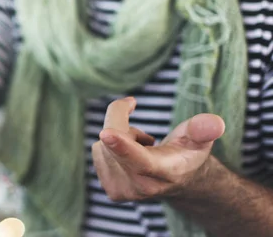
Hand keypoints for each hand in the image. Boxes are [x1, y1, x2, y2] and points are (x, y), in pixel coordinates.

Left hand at [92, 97, 225, 201]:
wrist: (179, 180)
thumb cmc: (187, 153)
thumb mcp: (199, 138)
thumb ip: (204, 129)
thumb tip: (215, 123)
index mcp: (165, 173)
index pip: (140, 160)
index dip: (122, 145)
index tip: (106, 133)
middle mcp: (142, 187)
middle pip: (113, 140)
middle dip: (122, 121)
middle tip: (145, 133)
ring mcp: (123, 191)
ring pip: (103, 144)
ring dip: (119, 136)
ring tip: (142, 148)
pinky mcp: (110, 189)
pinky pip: (98, 151)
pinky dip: (110, 146)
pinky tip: (130, 155)